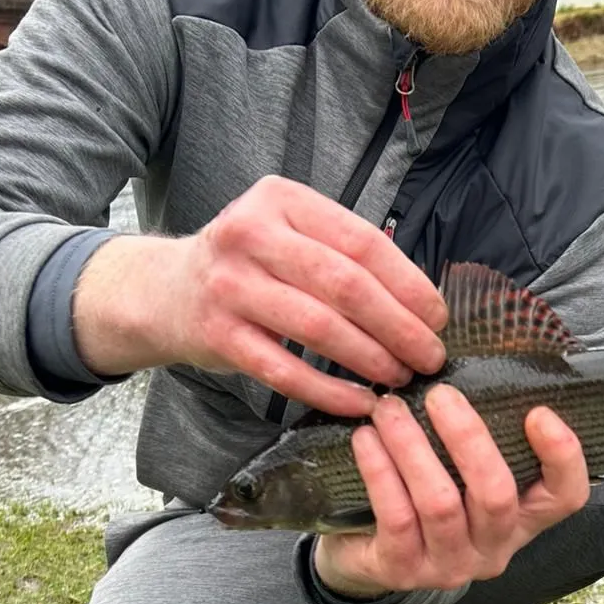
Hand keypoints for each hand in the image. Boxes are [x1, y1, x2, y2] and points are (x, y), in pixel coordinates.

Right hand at [73, 178, 447, 414]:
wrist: (164, 291)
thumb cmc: (251, 265)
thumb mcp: (290, 233)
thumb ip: (345, 252)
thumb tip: (423, 300)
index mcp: (282, 200)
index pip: (363, 242)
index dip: (410, 285)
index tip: (439, 318)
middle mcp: (251, 235)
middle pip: (345, 285)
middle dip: (399, 327)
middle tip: (430, 357)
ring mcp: (229, 285)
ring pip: (318, 328)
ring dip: (370, 359)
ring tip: (401, 378)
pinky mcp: (217, 335)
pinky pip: (285, 371)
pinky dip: (330, 391)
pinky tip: (361, 403)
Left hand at [314, 386, 590, 595]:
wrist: (365, 553)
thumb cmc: (424, 491)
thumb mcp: (462, 470)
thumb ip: (481, 432)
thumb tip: (475, 360)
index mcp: (522, 519)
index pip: (565, 496)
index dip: (563, 457)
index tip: (538, 412)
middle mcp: (495, 548)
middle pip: (496, 495)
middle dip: (467, 438)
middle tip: (439, 393)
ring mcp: (451, 566)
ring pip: (440, 504)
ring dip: (412, 447)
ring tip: (389, 408)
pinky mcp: (404, 571)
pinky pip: (395, 517)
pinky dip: (380, 471)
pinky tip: (364, 439)